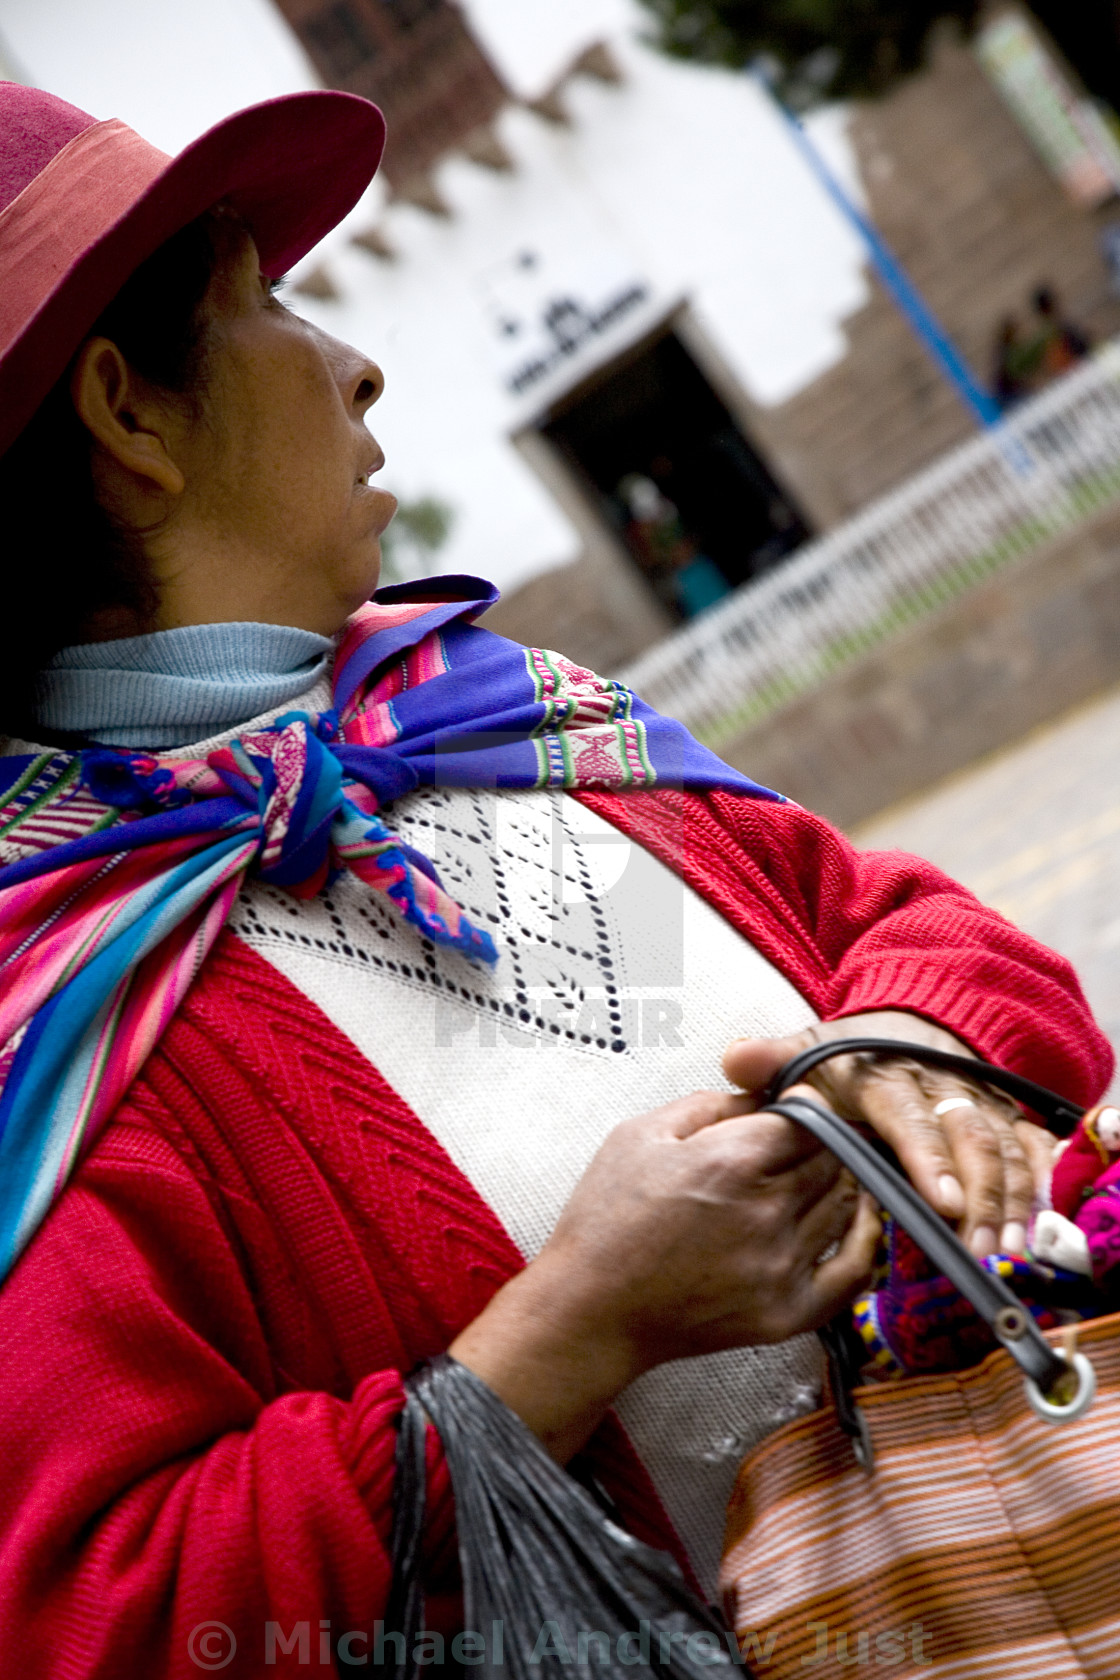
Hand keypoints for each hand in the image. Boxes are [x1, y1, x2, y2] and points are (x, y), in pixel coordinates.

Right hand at [450, 1089, 878, 1460]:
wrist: (592, 1310)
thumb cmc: (607, 1219)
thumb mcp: (641, 1134)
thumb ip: (711, 1104)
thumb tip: (766, 1092)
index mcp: (728, 1162)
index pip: (809, 1117)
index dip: (804, 1105)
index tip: (793, 1107)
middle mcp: (764, 1213)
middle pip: (832, 1158)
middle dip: (819, 1141)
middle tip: (800, 1141)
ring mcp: (780, 1267)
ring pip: (844, 1204)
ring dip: (835, 1182)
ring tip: (812, 1174)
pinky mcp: (786, 1312)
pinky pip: (854, 1269)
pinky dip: (865, 1238)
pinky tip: (857, 1219)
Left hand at [722, 1010, 1057, 1258]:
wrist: (909, 1024)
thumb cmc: (852, 1055)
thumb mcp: (811, 1051)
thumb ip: (774, 1061)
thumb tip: (735, 1061)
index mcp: (890, 1076)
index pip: (910, 1118)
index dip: (927, 1157)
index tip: (938, 1200)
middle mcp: (942, 1088)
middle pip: (970, 1139)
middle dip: (978, 1195)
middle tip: (976, 1246)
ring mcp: (977, 1104)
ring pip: (1004, 1149)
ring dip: (1008, 1200)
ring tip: (1001, 1250)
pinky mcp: (1002, 1118)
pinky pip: (1031, 1149)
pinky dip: (1038, 1184)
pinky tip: (1033, 1226)